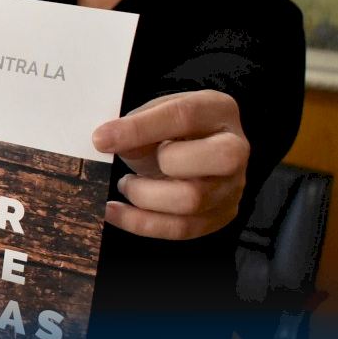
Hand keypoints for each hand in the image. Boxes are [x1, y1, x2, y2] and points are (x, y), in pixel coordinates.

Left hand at [92, 90, 249, 240]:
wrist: (189, 150)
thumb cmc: (169, 130)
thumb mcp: (152, 116)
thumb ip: (136, 127)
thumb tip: (106, 141)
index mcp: (217, 111)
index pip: (185, 116)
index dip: (140, 129)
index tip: (101, 140)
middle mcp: (236, 149)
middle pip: (215, 160)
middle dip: (163, 163)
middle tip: (132, 163)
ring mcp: (232, 186)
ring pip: (193, 200)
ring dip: (145, 196)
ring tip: (125, 184)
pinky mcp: (220, 215)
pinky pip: (181, 228)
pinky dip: (141, 223)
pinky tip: (115, 211)